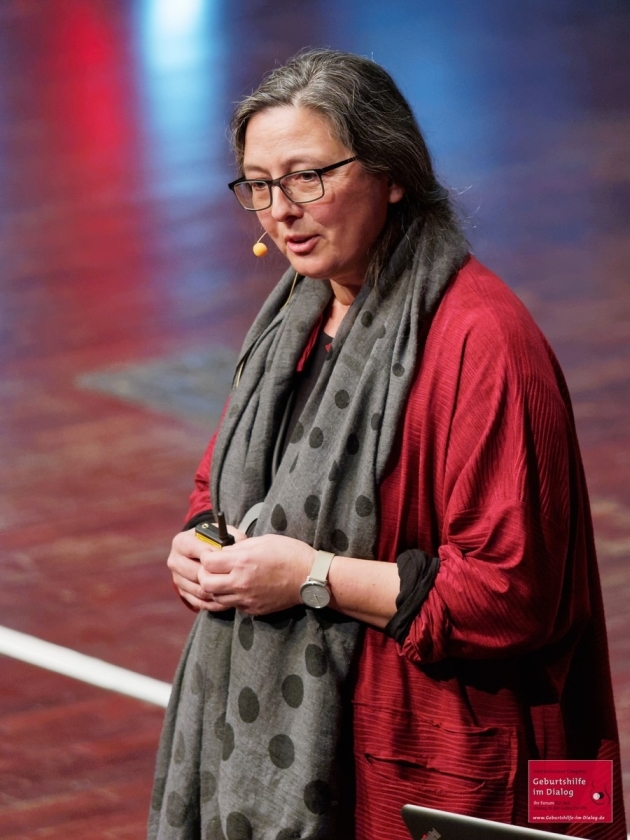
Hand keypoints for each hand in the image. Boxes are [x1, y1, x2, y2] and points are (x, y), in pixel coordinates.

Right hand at [167, 524, 246, 610]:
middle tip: (230, 577)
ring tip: (231, 589)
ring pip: (198, 589)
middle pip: (195, 573)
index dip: (210, 554)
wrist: (201, 553)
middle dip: (214, 575)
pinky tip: (226, 598)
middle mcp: (175, 560)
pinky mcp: (182, 592)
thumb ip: (229, 536)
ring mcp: (177, 578)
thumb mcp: (220, 534)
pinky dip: (213, 602)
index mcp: (181, 542)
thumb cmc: (213, 541)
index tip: (225, 558)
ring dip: (215, 591)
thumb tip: (240, 543)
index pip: (193, 549)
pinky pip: (198, 602)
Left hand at [197, 534, 314, 614]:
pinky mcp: (254, 609)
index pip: (207, 563)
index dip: (206, 557)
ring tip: (225, 578)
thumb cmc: (289, 553)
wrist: (310, 576)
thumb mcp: (263, 541)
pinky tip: (241, 587)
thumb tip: (223, 551)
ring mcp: (247, 599)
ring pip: (217, 598)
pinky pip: (234, 605)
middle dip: (205, 574)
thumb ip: (239, 547)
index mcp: (242, 562)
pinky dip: (232, 597)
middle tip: (212, 568)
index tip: (211, 554)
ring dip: (217, 587)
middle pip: (206, 584)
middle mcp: (241, 583)